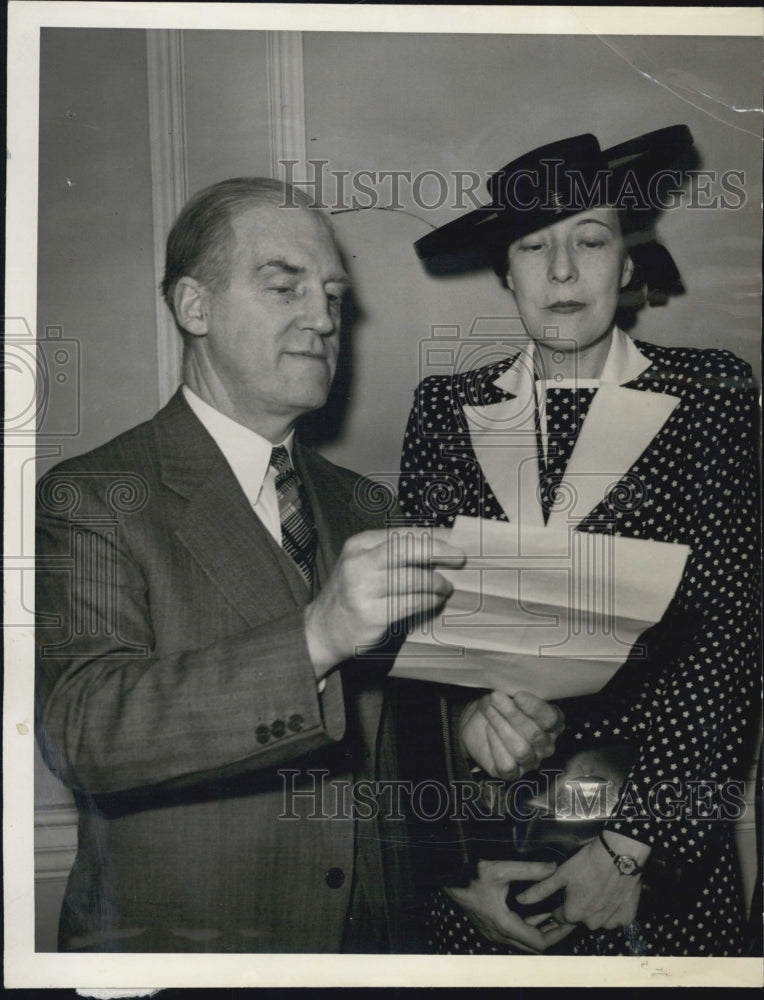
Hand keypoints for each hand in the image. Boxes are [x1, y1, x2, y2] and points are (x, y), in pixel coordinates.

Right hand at [304, 527, 464, 676]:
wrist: (322, 629)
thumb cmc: (352, 593)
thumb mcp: (364, 564)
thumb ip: (394, 553)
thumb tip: (440, 543)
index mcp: (359, 545)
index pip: (402, 534)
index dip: (432, 536)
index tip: (455, 541)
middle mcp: (359, 564)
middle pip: (407, 550)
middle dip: (438, 552)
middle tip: (460, 558)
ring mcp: (363, 590)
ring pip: (413, 579)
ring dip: (437, 582)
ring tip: (446, 587)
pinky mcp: (372, 615)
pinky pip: (411, 604)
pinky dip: (429, 601)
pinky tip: (435, 601)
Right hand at [444, 859, 576, 951]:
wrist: (444, 874)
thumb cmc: (469, 872)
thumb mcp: (500, 868)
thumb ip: (529, 869)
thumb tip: (554, 867)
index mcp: (503, 924)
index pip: (539, 943)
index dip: (558, 934)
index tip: (571, 922)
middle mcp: (498, 934)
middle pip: (532, 946)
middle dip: (552, 935)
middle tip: (567, 919)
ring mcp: (491, 931)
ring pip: (522, 941)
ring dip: (539, 931)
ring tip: (556, 914)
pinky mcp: (488, 926)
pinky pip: (513, 934)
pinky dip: (527, 927)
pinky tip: (535, 911)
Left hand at [459, 690, 563, 778]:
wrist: (478, 720)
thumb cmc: (500, 705)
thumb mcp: (510, 693)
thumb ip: (517, 692)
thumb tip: (512, 689)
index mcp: (553, 723)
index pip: (551, 719)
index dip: (535, 707)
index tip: (517, 694)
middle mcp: (546, 745)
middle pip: (534, 734)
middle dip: (513, 714)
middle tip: (495, 697)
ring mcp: (531, 761)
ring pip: (521, 750)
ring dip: (502, 727)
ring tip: (489, 709)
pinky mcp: (513, 773)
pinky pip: (507, 764)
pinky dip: (496, 745)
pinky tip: (489, 730)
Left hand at [516, 832, 649, 929]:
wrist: (620, 854)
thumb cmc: (587, 862)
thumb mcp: (560, 874)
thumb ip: (540, 890)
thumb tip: (520, 900)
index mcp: (573, 914)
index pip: (558, 916)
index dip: (557, 906)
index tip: (561, 894)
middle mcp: (591, 924)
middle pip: (579, 917)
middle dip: (577, 906)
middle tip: (581, 886)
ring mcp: (610, 923)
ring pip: (597, 918)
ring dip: (594, 909)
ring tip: (596, 888)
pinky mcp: (626, 918)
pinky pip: (614, 917)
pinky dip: (612, 909)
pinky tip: (611, 893)